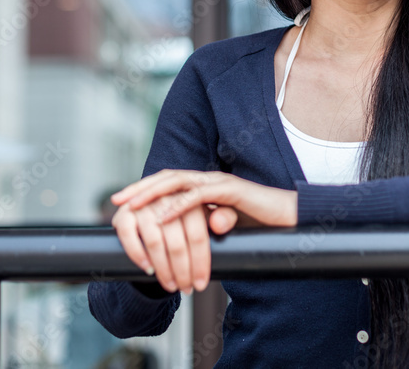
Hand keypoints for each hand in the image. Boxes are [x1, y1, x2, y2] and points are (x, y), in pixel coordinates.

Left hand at [111, 170, 297, 227]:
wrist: (291, 218)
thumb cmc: (259, 222)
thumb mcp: (227, 227)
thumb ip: (209, 226)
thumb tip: (199, 231)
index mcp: (205, 186)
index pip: (169, 182)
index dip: (145, 189)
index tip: (123, 201)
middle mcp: (209, 179)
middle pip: (167, 177)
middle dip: (140, 188)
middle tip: (117, 199)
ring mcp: (220, 183)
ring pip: (178, 181)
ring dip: (152, 193)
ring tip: (132, 205)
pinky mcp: (231, 192)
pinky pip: (198, 197)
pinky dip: (177, 205)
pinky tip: (161, 216)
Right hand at [111, 198, 238, 294]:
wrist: (156, 211)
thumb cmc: (188, 217)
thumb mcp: (211, 214)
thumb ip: (225, 216)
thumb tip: (221, 223)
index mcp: (189, 197)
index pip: (197, 234)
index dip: (200, 262)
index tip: (201, 283)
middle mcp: (165, 197)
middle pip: (177, 242)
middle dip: (183, 271)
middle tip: (187, 289)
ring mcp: (143, 204)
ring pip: (155, 242)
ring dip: (163, 270)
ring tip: (171, 285)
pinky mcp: (123, 213)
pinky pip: (128, 236)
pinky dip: (138, 255)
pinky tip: (148, 269)